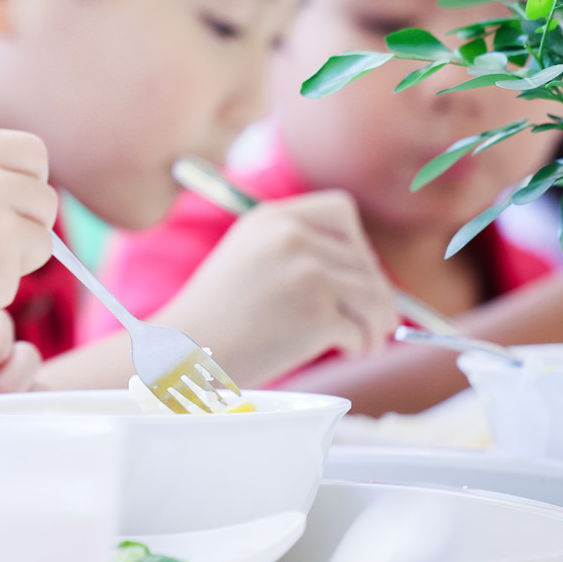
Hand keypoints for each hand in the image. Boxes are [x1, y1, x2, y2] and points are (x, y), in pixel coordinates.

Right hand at [156, 190, 399, 384]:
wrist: (185, 351)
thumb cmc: (215, 316)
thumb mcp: (248, 256)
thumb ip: (296, 248)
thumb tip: (367, 273)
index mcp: (271, 217)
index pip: (341, 211)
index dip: (357, 246)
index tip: (352, 277)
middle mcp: (291, 237)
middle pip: (364, 260)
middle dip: (376, 294)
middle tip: (371, 323)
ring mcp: (305, 273)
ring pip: (374, 295)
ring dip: (377, 323)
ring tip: (366, 342)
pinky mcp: (315, 313)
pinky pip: (362, 329)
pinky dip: (360, 344)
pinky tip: (346, 351)